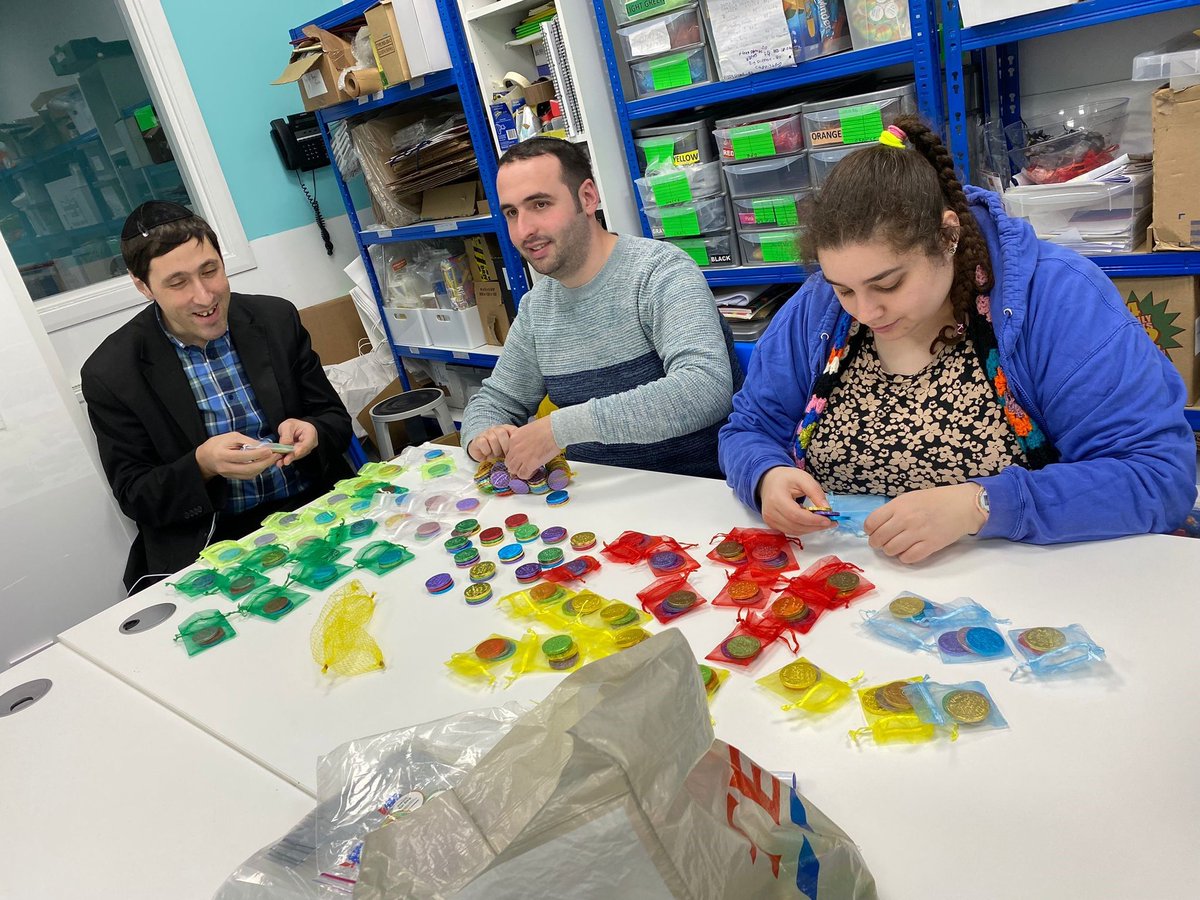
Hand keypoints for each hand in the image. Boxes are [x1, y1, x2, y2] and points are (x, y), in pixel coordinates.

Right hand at [195, 433, 276, 480]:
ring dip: (264, 467)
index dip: (258, 454)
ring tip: (272, 458)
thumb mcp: (232, 437)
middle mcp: (226, 467)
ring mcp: (229, 475)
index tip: (270, 450)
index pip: (243, 456)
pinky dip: (258, 470)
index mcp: (223, 455)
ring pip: (250, 474)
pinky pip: (248, 476)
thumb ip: (247, 441)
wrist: (205, 457)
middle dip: (265, 463)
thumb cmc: (218, 443)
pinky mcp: (233, 478)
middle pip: (249, 469)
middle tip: (276, 455)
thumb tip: (263, 446)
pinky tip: (264, 463)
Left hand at [275, 418, 317, 466]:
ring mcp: (306, 450)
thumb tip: (284, 445)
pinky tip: (280, 462)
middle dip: (292, 456)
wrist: (294, 429)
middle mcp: (311, 443)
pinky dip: (286, 459)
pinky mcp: (300, 454)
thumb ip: (286, 435)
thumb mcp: (287, 425)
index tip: (295, 453)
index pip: (307, 442)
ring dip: (288, 459)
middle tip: (285, 461)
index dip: (302, 448)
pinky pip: (293, 457)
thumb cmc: (292, 425)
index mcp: (310, 433)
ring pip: (297, 456)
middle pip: (302, 451)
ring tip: (279, 462)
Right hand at [468, 424, 517, 461]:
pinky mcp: (478, 439)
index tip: (514, 452)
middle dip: (505, 447)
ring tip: (496, 455)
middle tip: (506, 455)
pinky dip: (487, 451)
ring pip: (493, 439)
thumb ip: (515, 448)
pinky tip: (488, 454)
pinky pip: (483, 442)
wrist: (483, 452)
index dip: (514, 442)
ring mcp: (486, 433)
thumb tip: (521, 454)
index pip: (512, 430)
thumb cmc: (499, 451)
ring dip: (496, 450)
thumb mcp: (509, 449)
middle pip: (502, 433)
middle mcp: (496, 428)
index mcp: (506, 429)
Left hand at [504, 417, 559, 479]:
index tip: (522, 458)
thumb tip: (527, 446)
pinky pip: (523, 475)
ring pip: (513, 470)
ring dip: (521, 471)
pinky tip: (535, 470)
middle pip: (509, 463)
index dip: (515, 458)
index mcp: (514, 438)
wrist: (555, 429)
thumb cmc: (547, 426)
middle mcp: (514, 448)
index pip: (508, 453)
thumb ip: (524, 439)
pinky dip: (528, 475)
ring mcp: (521, 456)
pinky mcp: (529, 464)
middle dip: (516, 466)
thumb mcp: (529, 429)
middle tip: (525, 465)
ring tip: (530, 468)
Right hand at [758, 466, 836, 535]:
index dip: (813, 520)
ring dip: (811, 529)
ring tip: (822, 522)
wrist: (768, 481)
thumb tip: (827, 509)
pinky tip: (810, 522)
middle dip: (815, 526)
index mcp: (776, 498)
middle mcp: (770, 512)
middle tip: (830, 522)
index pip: (796, 515)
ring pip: (794, 531)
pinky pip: (790, 531)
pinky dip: (803, 529)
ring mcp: (770, 520)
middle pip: (796, 526)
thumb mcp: (803, 478)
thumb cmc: (786, 478)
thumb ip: (816, 492)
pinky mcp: (771, 524)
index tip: (828, 520)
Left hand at [864, 482, 985, 563]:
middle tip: (883, 542)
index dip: (870, 531)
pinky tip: (908, 552)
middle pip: (878, 539)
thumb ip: (893, 511)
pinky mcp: (931, 545)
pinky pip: (909, 558)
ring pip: (891, 550)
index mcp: (898, 505)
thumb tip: (876, 526)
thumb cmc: (935, 500)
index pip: (871, 523)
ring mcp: (918, 532)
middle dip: (877, 543)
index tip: (874, 532)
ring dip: (891, 551)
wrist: (963, 505)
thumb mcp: (909, 498)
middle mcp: (906, 519)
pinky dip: (905, 558)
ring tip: (897, 546)